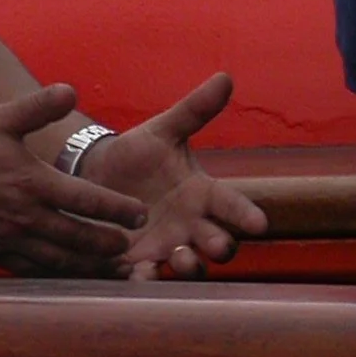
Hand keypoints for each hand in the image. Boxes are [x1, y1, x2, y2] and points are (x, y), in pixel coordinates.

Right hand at [0, 85, 146, 274]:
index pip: (87, 201)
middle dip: (110, 244)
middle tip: (134, 245)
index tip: (141, 213)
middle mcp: (27, 217)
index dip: (118, 210)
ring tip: (115, 269)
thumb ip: (39, 106)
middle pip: (80, 239)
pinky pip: (35, 272)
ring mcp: (11, 241)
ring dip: (91, 267)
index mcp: (33, 183)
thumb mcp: (0, 119)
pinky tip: (73, 276)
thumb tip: (72, 89)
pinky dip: (59, 277)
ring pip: (61, 261)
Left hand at [81, 73, 268, 280]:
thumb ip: (194, 110)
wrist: (95, 176)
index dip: (245, 214)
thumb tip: (225, 76)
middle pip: (216, 241)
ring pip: (187, 263)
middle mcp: (190, 225)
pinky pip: (146, 276)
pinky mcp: (137, 262)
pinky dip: (146, 279)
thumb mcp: (163, 130)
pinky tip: (141, 275)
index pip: (231, 205)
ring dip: (189, 265)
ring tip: (182, 259)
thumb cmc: (138, 154)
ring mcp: (166, 246)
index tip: (260, 223)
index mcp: (201, 194)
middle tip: (217, 245)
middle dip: (220, 245)